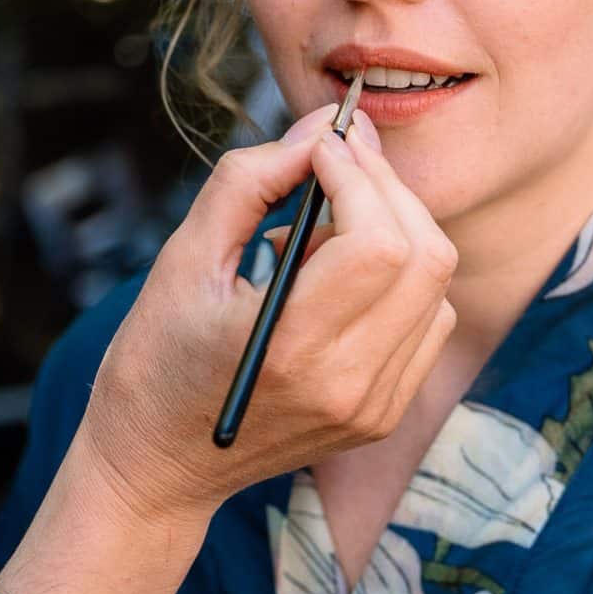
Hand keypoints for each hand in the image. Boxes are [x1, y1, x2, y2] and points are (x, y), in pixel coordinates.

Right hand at [81, 101, 457, 520]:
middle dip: (385, 189)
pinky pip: (427, 321)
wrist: (157, 466)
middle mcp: (346, 385)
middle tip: (335, 165)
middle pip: (425, 256)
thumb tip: (322, 127)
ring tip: (322, 234)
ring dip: (394, 232)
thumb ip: (253, 180)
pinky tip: (338, 279)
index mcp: (291, 349)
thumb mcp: (183, 257)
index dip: (358, 176)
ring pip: (435, 285)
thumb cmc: (156, 359)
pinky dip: (399, 280)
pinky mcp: (383, 413)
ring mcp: (373, 406)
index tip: (319, 148)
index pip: (377, 242)